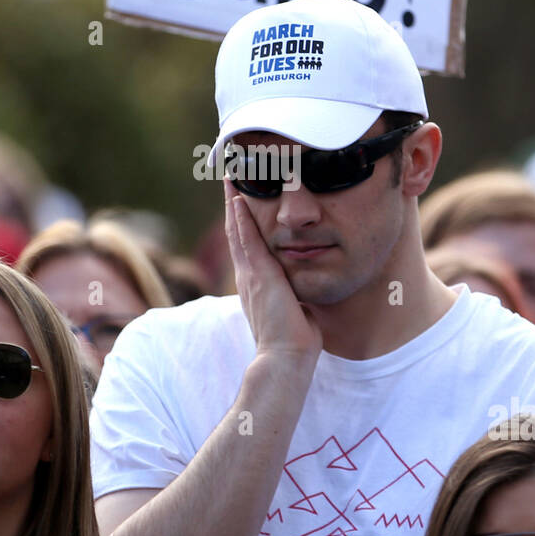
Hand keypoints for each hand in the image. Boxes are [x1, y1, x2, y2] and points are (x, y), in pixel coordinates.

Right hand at [224, 178, 322, 359]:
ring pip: (237, 230)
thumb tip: (304, 290)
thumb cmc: (294, 338)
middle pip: (236, 232)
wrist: (287, 357)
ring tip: (230, 178)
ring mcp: (250, 274)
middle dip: (233, 205)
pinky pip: (246, 240)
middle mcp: (248, 275)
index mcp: (255, 283)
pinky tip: (240, 199)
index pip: (247, 245)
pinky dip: (241, 218)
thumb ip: (294, 294)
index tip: (242, 200)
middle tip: (230, 179)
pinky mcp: (257, 275)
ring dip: (233, 203)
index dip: (242, 222)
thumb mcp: (294, 307)